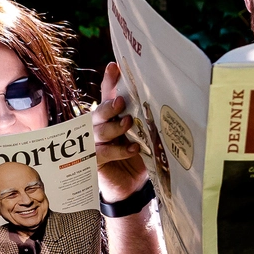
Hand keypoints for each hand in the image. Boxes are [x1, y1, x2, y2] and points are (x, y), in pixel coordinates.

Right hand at [93, 63, 150, 205]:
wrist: (130, 187)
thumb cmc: (136, 158)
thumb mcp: (142, 136)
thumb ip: (143, 120)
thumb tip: (159, 100)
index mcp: (109, 118)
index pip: (106, 95)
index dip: (109, 81)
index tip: (114, 66)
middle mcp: (98, 129)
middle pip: (97, 112)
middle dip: (109, 106)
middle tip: (121, 102)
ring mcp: (94, 145)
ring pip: (98, 131)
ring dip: (114, 127)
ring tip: (128, 124)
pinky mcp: (94, 162)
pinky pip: (104, 152)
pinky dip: (119, 150)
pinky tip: (133, 149)